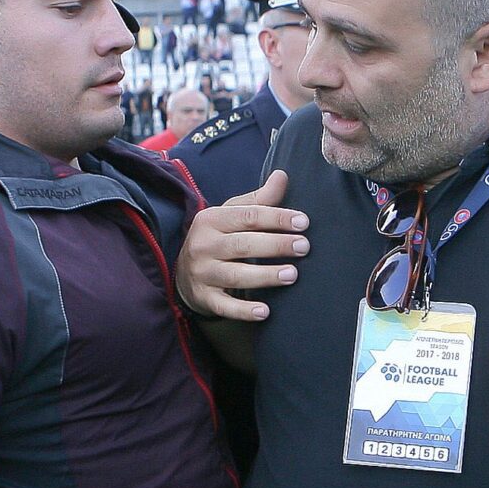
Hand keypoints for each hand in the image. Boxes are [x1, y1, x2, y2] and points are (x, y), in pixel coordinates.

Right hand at [175, 171, 309, 320]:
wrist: (183, 271)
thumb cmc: (218, 238)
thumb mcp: (231, 214)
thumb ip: (259, 200)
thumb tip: (283, 175)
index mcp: (212, 219)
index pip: (248, 216)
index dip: (277, 218)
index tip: (304, 223)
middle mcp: (204, 245)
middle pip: (243, 244)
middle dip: (276, 245)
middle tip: (304, 247)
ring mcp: (202, 273)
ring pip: (235, 275)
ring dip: (265, 276)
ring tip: (292, 275)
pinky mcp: (204, 297)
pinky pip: (225, 306)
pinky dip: (244, 310)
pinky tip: (265, 312)